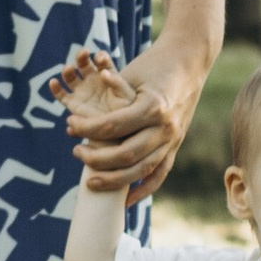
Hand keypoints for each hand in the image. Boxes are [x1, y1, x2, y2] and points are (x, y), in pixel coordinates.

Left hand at [62, 34, 208, 205]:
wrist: (190, 59)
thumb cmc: (154, 63)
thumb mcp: (129, 75)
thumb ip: (106, 100)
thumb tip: (76, 123)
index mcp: (152, 107)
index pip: (111, 127)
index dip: (86, 129)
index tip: (70, 126)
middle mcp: (165, 127)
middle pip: (125, 154)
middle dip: (96, 159)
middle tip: (76, 153)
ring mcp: (173, 138)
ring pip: (142, 169)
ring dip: (114, 180)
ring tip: (90, 181)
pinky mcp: (176, 145)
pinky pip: (160, 174)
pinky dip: (143, 190)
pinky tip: (125, 201)